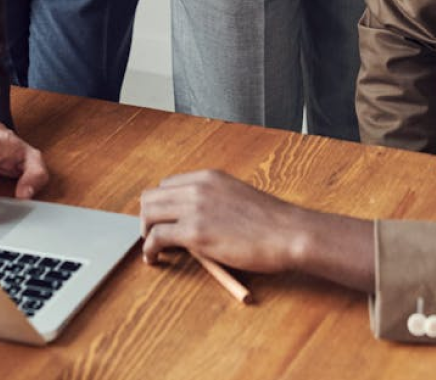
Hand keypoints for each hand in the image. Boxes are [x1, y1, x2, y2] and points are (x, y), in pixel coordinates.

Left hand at [138, 170, 312, 272]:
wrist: (289, 233)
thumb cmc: (271, 223)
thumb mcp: (237, 198)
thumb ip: (213, 202)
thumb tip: (195, 220)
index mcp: (208, 177)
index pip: (167, 185)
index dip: (162, 205)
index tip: (163, 220)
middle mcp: (197, 187)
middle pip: (152, 197)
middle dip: (148, 217)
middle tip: (152, 235)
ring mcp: (194, 209)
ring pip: (149, 214)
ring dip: (145, 232)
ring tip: (152, 248)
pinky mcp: (195, 233)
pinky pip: (157, 237)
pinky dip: (149, 248)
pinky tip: (154, 258)